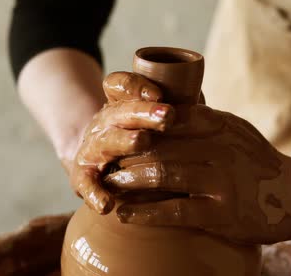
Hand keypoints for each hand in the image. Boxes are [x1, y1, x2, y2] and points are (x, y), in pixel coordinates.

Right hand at [66, 72, 174, 213]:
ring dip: (124, 140)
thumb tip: (207, 112)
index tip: (160, 93)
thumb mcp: (153, 122)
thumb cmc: (140, 141)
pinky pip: (87, 185)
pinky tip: (108, 204)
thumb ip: (176, 112)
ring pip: (106, 140)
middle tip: (167, 115)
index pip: (119, 85)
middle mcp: (104, 123)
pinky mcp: (83, 176)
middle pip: (120, 111)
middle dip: (144, 111)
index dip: (136, 86)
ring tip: (141, 141)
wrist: (98, 166)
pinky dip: (96, 194)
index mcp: (120, 105)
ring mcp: (92, 148)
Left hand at [104, 104, 290, 243]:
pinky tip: (125, 214)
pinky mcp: (220, 212)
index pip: (168, 116)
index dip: (137, 123)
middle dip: (125, 152)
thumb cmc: (260, 161)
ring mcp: (219, 181)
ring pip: (160, 175)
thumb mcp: (235, 129)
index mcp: (219, 125)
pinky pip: (173, 211)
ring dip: (128, 180)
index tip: (115, 130)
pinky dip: (144, 213)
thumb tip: (168, 110)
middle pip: (157, 145)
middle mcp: (218, 148)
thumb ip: (204, 119)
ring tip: (108, 183)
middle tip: (103, 159)